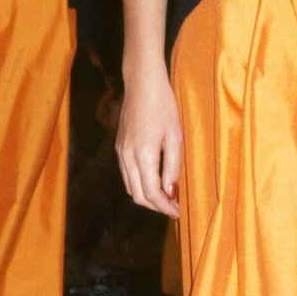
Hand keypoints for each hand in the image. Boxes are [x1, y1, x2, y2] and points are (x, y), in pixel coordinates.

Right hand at [116, 64, 181, 218]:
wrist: (141, 83)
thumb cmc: (163, 106)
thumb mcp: (175, 136)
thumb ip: (173, 166)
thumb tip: (171, 192)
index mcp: (143, 155)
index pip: (152, 193)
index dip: (165, 207)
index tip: (177, 213)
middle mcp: (127, 157)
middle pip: (138, 195)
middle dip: (156, 206)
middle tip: (173, 208)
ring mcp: (120, 152)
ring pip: (130, 187)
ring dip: (147, 196)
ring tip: (166, 197)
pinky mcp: (119, 147)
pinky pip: (126, 174)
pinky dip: (139, 184)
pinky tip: (154, 180)